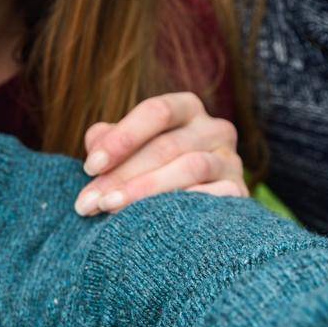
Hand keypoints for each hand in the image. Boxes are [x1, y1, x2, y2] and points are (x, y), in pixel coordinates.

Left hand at [73, 92, 245, 215]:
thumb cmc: (149, 167)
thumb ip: (108, 141)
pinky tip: (154, 218)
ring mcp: (231, 160)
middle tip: (88, 202)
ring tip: (108, 209)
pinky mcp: (240, 192)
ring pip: (190, 168)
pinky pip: (214, 195)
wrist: (195, 211)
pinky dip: (182, 205)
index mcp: (186, 108)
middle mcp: (215, 128)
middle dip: (121, 175)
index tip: (90, 166)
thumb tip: (95, 147)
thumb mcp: (128, 147)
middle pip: (167, 146)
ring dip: (145, 190)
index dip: (122, 137)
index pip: (156, 111)